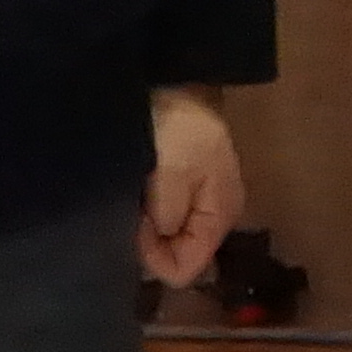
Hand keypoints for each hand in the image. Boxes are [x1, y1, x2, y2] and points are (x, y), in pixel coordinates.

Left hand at [141, 87, 242, 289]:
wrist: (178, 82)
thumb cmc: (178, 129)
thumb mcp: (171, 174)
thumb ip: (166, 217)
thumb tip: (154, 247)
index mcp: (219, 217)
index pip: (184, 269)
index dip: (153, 257)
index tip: (134, 227)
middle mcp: (213, 217)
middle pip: (178, 255)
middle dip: (150, 243)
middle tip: (132, 211)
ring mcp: (200, 203)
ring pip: (169, 238)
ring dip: (148, 227)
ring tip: (133, 198)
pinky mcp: (184, 188)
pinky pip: (164, 218)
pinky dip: (148, 212)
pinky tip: (138, 192)